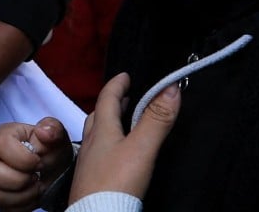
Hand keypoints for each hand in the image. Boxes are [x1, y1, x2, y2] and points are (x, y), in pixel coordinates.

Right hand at [0, 118, 74, 211]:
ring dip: (23, 195)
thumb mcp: (58, 137)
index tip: (39, 162)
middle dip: (19, 179)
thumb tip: (43, 131)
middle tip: (36, 176)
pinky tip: (32, 195)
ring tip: (36, 186)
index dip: (23, 158)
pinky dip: (22, 206)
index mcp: (4, 135)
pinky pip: (1, 206)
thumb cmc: (52, 150)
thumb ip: (53, 129)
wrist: (54, 170)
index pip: (1, 144)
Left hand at [69, 72, 178, 203]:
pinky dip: (107, 146)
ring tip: (120, 123)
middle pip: (99, 116)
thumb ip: (156, 120)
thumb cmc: (115, 183)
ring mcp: (88, 163)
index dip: (117, 84)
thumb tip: (170, 89)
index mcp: (101, 131)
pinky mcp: (90, 181)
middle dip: (112, 104)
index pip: (106, 98)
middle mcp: (91, 144)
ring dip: (108, 125)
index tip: (125, 75)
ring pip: (96, 136)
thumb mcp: (141, 148)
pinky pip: (97, 155)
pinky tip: (114, 156)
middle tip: (124, 97)